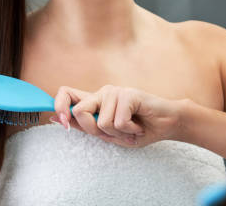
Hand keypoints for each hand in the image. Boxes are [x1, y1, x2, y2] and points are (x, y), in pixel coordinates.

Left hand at [53, 85, 182, 147]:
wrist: (168, 124)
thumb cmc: (139, 129)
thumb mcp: (109, 134)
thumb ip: (86, 126)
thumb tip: (57, 119)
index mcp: (95, 101)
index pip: (65, 93)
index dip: (58, 105)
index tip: (62, 122)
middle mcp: (102, 93)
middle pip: (79, 110)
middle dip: (92, 129)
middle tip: (113, 133)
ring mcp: (115, 91)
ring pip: (101, 122)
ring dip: (118, 133)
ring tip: (132, 128)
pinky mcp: (127, 94)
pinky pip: (118, 121)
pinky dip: (130, 130)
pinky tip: (139, 125)